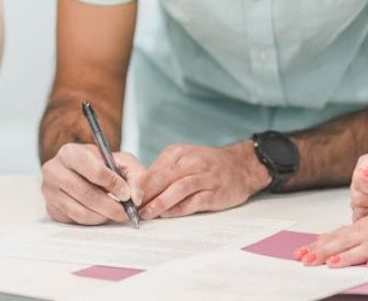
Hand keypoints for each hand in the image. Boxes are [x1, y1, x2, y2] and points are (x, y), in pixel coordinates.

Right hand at [41, 142, 145, 224]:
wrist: (82, 172)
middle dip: (110, 206)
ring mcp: (49, 191)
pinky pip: (74, 220)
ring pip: (79, 210)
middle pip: (85, 193)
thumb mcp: (121, 162)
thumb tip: (136, 198)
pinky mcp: (51, 208)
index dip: (113, 184)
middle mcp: (54, 170)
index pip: (94, 170)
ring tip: (116, 214)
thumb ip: (135, 176)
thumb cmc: (103, 165)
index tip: (127, 194)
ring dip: (102, 216)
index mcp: (70, 152)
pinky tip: (102, 215)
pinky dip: (92, 221)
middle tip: (125, 213)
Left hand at [138, 141, 269, 219]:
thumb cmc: (208, 165)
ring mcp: (205, 177)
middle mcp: (192, 162)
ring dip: (159, 203)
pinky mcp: (215, 193)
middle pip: (163, 178)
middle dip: (144, 194)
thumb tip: (139, 189)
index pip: (153, 169)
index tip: (125, 197)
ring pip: (177, 189)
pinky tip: (167, 215)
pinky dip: (178, 209)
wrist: (242, 166)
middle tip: (131, 207)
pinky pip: (193, 202)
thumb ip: (164, 171)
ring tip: (146, 214)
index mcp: (179, 153)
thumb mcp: (184, 159)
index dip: (137, 185)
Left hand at [297, 196, 367, 268]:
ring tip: (333, 263)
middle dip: (325, 252)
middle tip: (306, 261)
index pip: (338, 236)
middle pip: (346, 242)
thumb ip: (357, 233)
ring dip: (349, 256)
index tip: (300, 253)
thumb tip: (332, 242)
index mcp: (367, 225)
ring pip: (367, 248)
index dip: (319, 245)